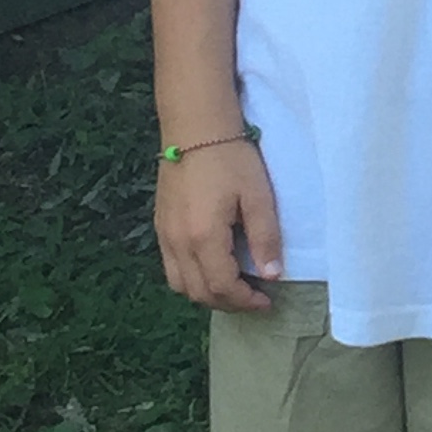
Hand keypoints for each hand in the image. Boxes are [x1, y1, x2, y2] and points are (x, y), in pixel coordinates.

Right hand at [155, 136, 281, 309]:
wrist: (195, 128)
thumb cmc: (231, 158)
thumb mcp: (258, 196)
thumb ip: (265, 237)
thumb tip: (271, 276)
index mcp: (203, 238)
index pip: (222, 287)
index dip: (246, 301)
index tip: (268, 301)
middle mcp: (177, 244)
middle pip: (198, 293)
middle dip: (228, 303)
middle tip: (254, 298)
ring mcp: (164, 236)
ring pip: (180, 285)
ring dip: (207, 294)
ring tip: (235, 286)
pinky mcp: (160, 226)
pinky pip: (171, 267)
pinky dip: (191, 279)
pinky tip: (212, 266)